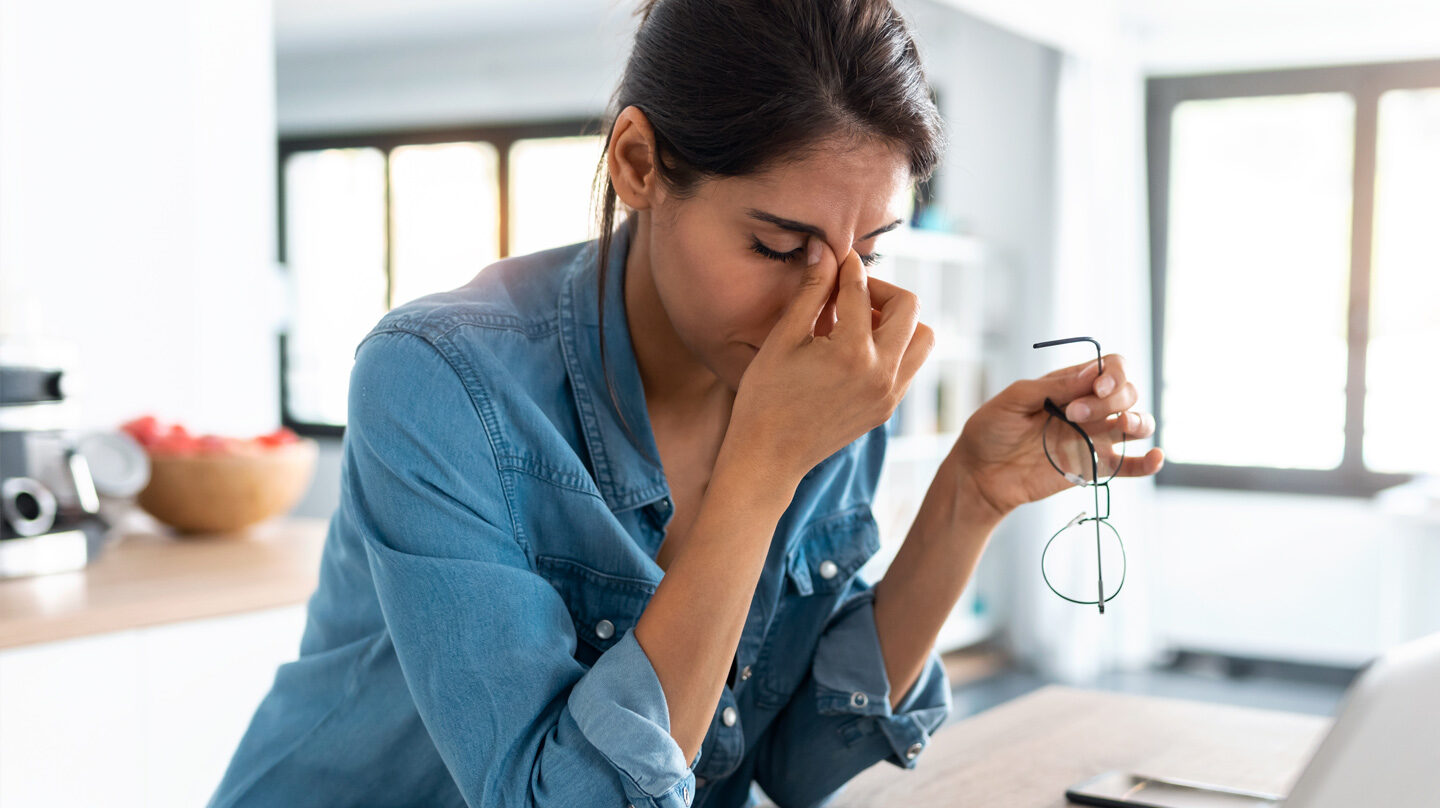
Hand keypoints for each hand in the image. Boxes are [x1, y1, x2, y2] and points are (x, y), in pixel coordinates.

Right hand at [728, 237, 934, 485]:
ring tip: (860, 322)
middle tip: (850, 292)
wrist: (768, 457)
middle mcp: (882, 373)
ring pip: (922, 338)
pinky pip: (910, 365)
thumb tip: (824, 249)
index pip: (861, 290)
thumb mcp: (783, 339)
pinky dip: (894, 347)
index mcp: (852, 352)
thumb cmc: (765, 397)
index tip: (836, 256)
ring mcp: (890, 394)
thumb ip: (811, 292)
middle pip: (909, 307)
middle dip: (881, 290)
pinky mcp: (888, 408)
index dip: (847, 266)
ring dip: (898, 320)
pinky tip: (857, 348)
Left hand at [949, 354, 1164, 518]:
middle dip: (1110, 399)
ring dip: (1138, 420)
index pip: (1111, 368)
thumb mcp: (1013, 400)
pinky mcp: (1094, 467)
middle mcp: (1089, 408)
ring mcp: (1094, 438)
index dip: (1113, 374)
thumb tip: (1092, 374)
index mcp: (1070, 384)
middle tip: (1074, 414)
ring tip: (1122, 425)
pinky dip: (1148, 462)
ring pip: (1137, 423)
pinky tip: (1155, 457)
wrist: (980, 474)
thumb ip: (1052, 386)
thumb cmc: (991, 431)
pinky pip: (1130, 465)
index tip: (1096, 386)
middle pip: (1127, 393)